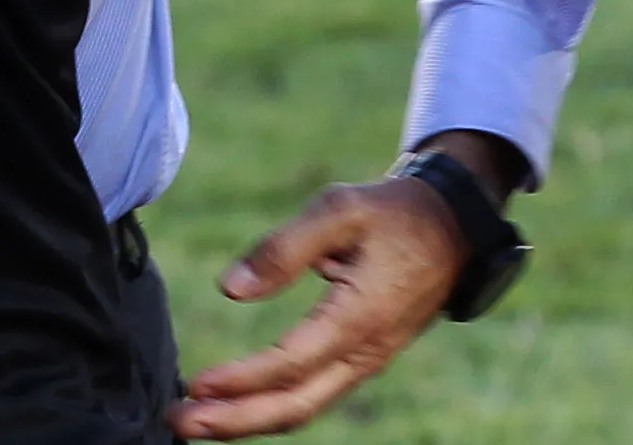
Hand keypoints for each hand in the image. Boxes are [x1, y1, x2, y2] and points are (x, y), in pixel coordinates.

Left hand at [170, 175, 469, 437]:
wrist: (453, 228)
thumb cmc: (392, 213)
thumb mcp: (339, 209)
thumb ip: (284, 248)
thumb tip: (229, 288)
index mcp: (359, 317)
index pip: (290, 363)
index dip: (242, 379)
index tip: (196, 384)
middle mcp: (363, 353)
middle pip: (295, 406)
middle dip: (235, 420)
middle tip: (179, 422)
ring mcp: (364, 362)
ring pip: (302, 407)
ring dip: (247, 419)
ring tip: (193, 420)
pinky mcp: (359, 360)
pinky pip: (312, 395)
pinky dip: (270, 405)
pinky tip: (235, 403)